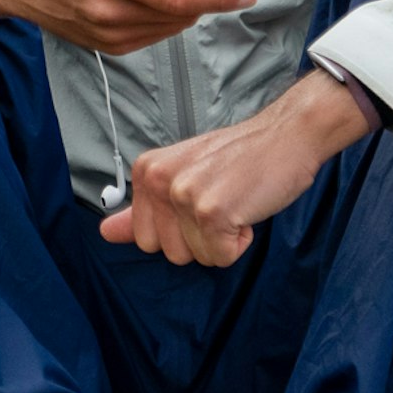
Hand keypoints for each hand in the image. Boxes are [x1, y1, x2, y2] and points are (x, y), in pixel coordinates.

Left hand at [97, 69, 374, 266]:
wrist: (287, 135)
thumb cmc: (242, 157)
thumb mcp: (186, 175)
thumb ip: (145, 208)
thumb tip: (104, 234)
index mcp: (147, 171)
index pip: (146, 238)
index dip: (182, 230)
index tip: (204, 198)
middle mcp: (159, 182)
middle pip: (170, 254)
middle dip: (201, 240)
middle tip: (223, 201)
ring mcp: (184, 196)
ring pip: (198, 258)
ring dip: (224, 240)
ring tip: (237, 202)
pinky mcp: (212, 212)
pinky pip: (223, 257)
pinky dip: (242, 242)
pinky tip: (249, 208)